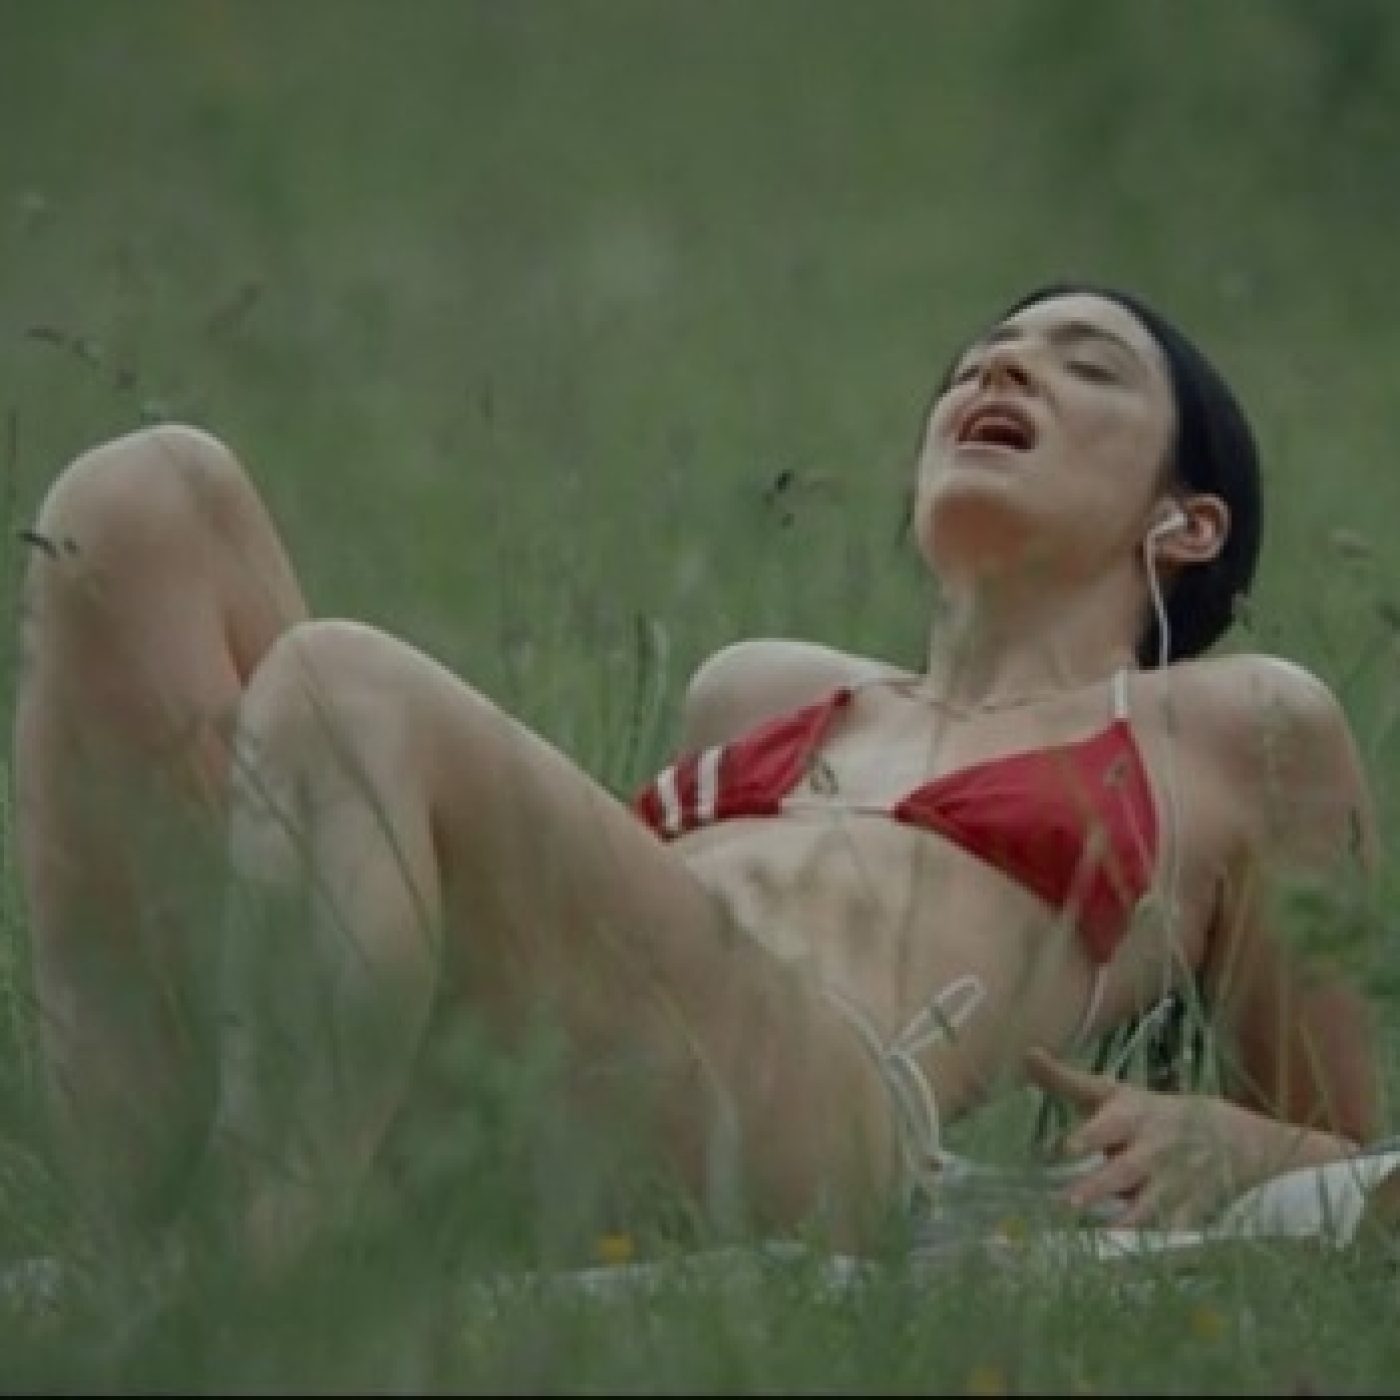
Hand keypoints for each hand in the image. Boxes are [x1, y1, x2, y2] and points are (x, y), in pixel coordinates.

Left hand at [1024, 1045, 1250, 1228]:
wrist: (1233, 1137)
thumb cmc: (1151, 1114)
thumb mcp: (1113, 1094)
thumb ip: (1067, 1080)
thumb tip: (1027, 1054)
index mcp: (1132, 1116)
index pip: (1110, 1124)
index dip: (1090, 1135)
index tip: (1066, 1147)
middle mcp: (1153, 1149)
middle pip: (1124, 1170)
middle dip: (1098, 1188)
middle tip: (1066, 1204)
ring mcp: (1174, 1184)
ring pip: (1149, 1206)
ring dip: (1124, 1223)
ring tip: (1095, 1240)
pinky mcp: (1191, 1213)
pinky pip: (1174, 1233)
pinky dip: (1157, 1248)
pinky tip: (1135, 1260)